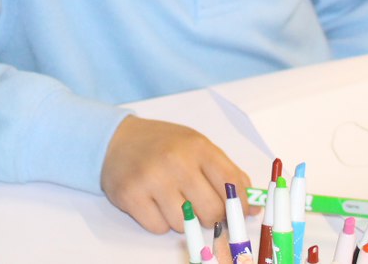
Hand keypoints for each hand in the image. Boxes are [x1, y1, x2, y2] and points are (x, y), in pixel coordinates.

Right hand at [100, 116, 254, 239]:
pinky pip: (159, 228)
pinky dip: (160, 222)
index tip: (239, 212)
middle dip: (211, 217)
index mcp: (198, 147)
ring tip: (171, 200)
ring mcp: (151, 178)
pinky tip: (153, 203)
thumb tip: (253, 207)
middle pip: (212, 211)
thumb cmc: (162, 145)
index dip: (241, 205)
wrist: (114, 139)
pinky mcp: (130, 195)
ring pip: (185, 224)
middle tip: (202, 209)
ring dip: (183, 220)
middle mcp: (175, 161)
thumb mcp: (196, 146)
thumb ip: (226, 173)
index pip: (233, 185)